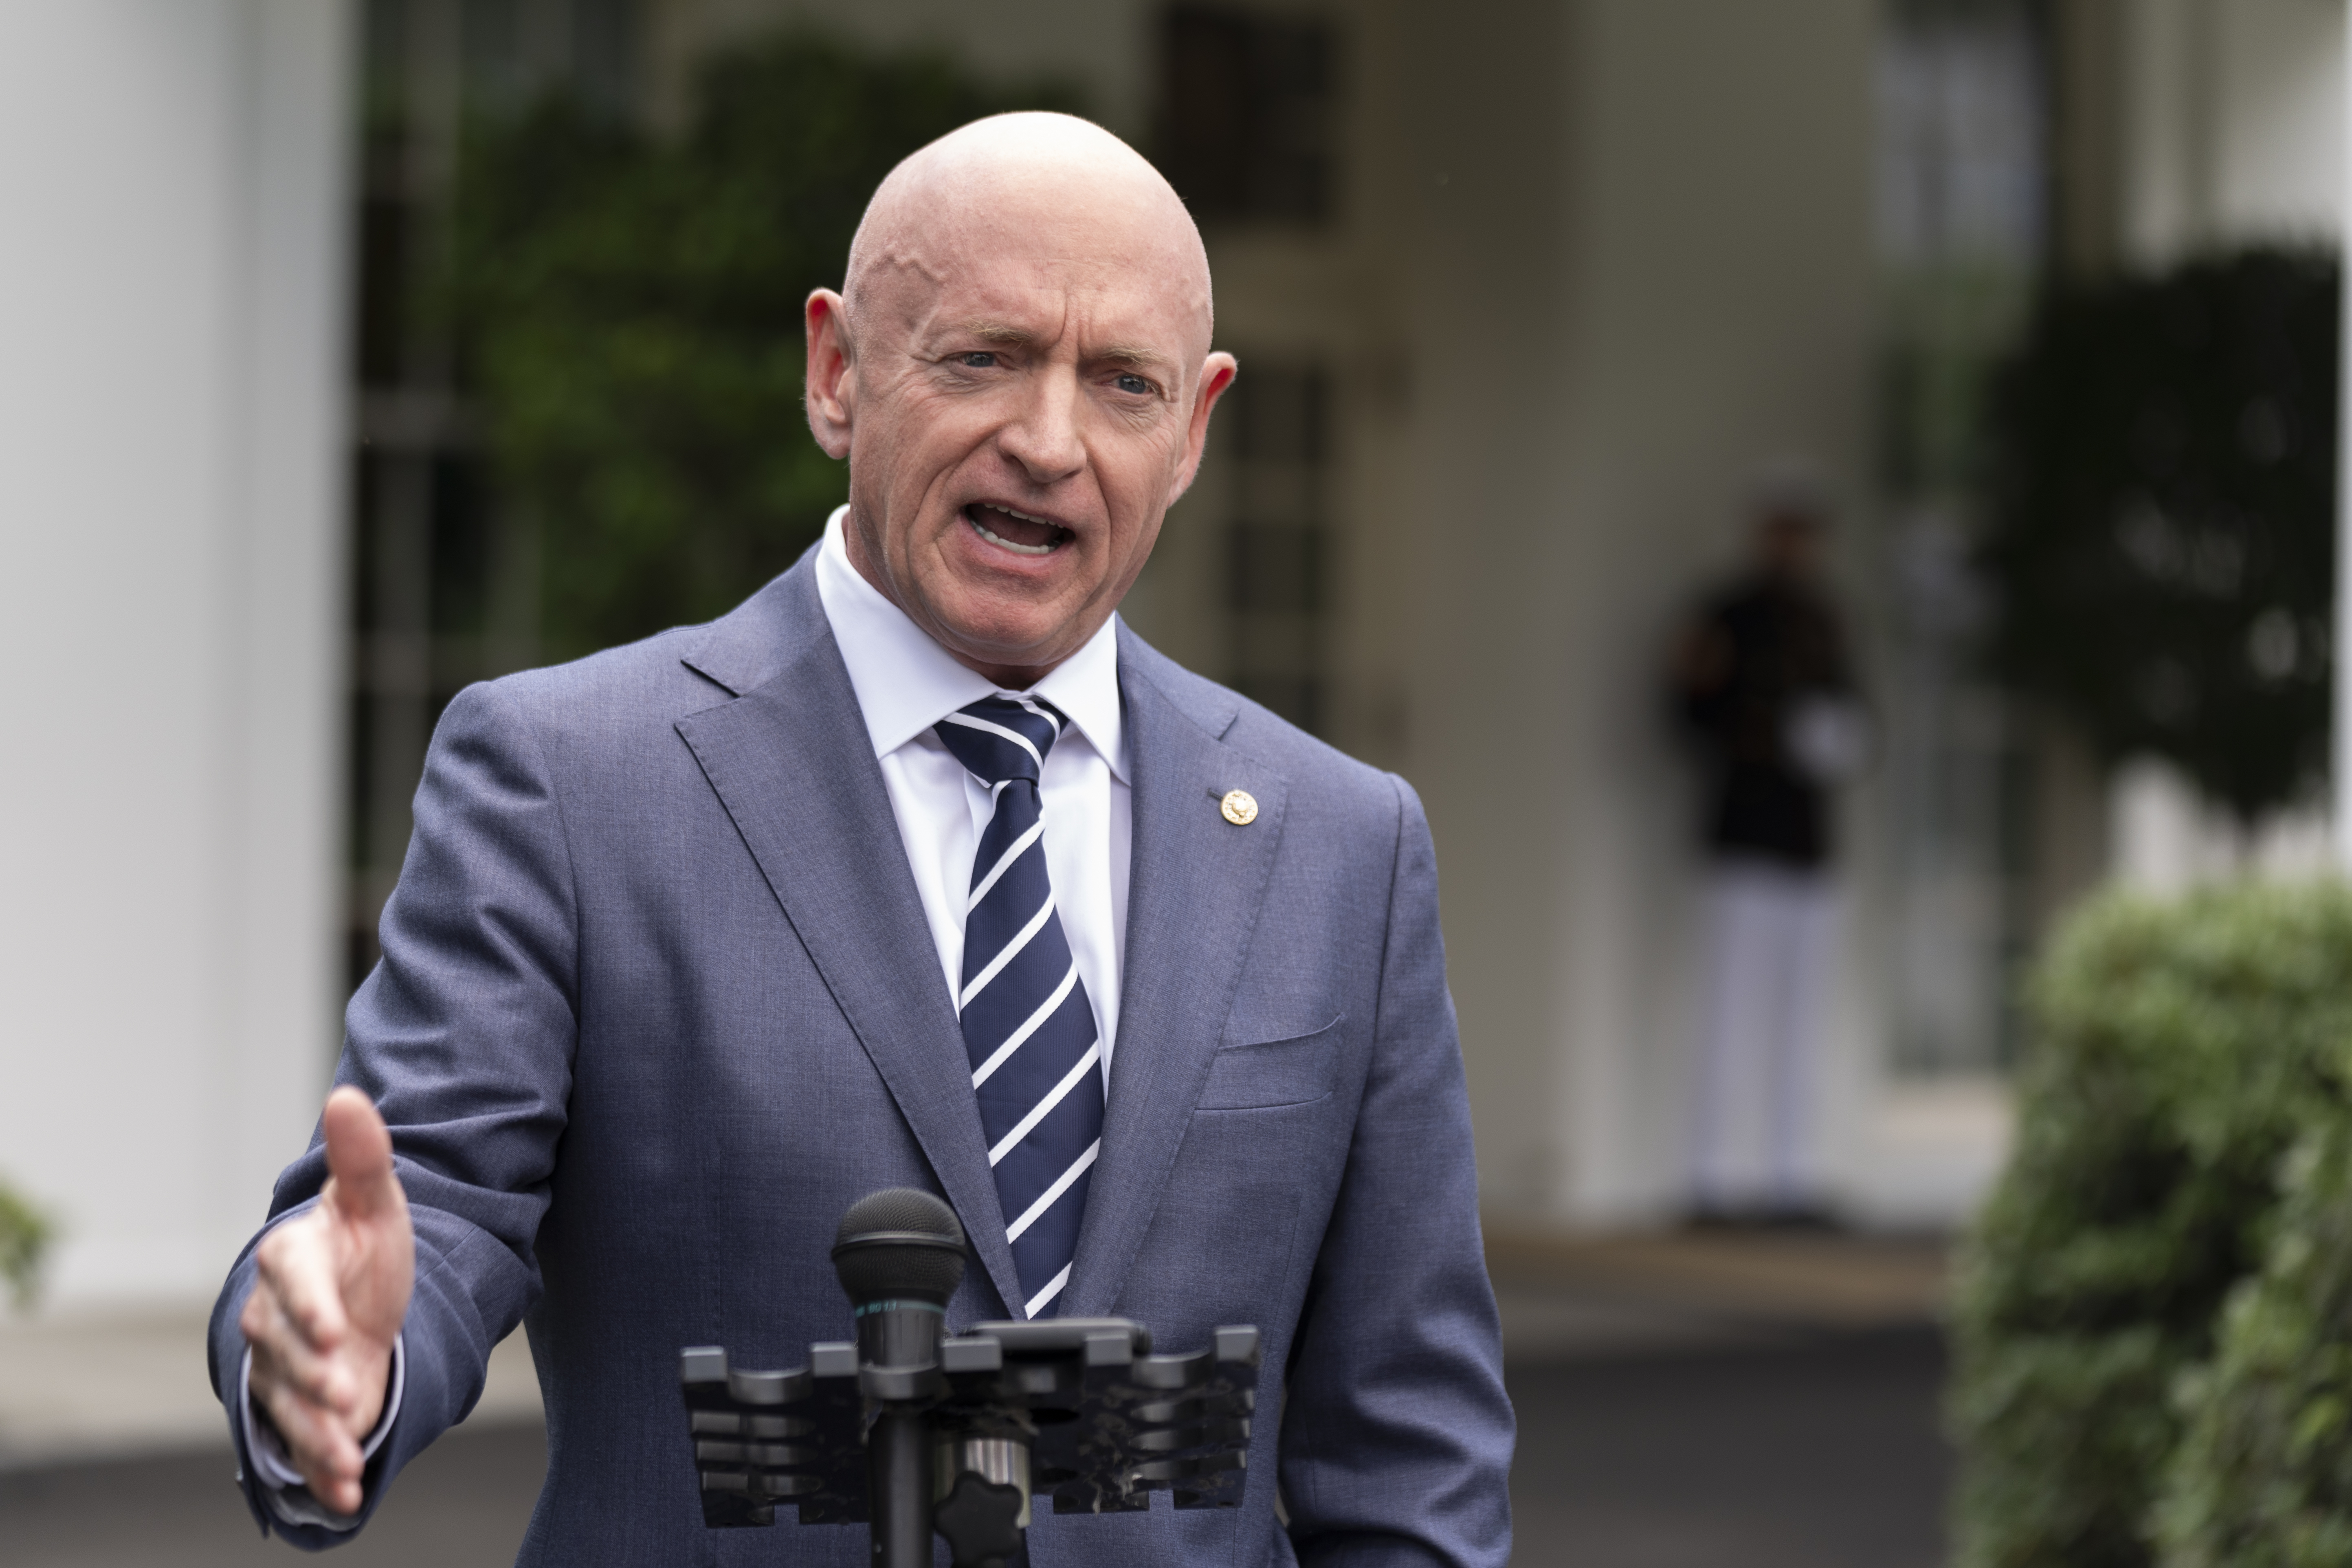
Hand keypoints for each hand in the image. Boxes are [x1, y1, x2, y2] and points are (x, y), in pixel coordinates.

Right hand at [240, 1086, 413, 1513]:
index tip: (337, 1331)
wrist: (359, 1301)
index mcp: (292, 1262)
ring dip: (317, 1433)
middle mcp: (274, 1320)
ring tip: (349, 1453)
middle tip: (348, 1391)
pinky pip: (302, 1444)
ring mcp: (280, 1370)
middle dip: (316, 1375)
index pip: (292, 1284)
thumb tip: (347, 1094)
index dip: (311, 1309)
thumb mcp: (376, 1202)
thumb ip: (363, 1157)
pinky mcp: (296, 1411)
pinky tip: (346, 1496)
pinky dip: (322, 1471)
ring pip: (289, 1404)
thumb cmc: (364, 1247)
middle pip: (287, 1351)